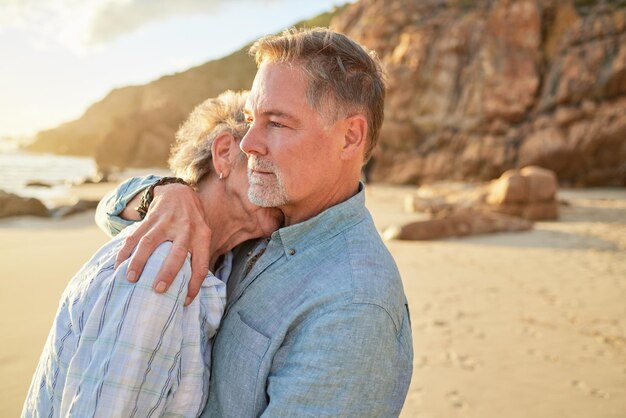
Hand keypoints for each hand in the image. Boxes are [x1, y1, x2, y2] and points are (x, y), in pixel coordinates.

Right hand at [115, 183, 210, 304]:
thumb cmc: (193, 221)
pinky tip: (118, 264)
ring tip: (131, 279)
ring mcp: (166, 222)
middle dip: (167, 272)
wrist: (180, 192)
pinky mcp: (151, 218)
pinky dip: (125, 250)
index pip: (201, 264)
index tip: (185, 301)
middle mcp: (185, 229)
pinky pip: (135, 235)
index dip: (195, 284)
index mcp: (202, 236)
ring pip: (150, 243)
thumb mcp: (203, 234)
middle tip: (158, 290)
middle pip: (177, 253)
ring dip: (139, 261)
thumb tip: (191, 287)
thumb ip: (199, 255)